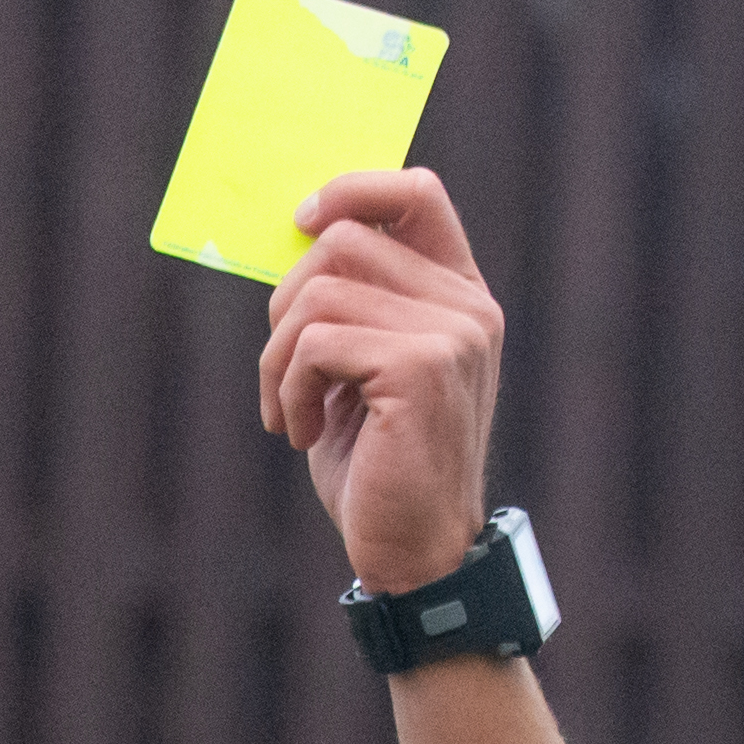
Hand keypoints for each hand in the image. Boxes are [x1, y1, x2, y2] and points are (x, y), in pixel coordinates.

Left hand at [258, 170, 507, 597]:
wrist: (414, 555)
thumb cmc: (377, 465)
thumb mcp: (360, 371)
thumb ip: (349, 303)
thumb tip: (295, 235)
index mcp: (458, 296)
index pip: (416, 192)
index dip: (351, 189)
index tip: (299, 224)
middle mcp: (466, 307)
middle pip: (345, 237)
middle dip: (285, 301)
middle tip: (283, 370)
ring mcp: (450, 335)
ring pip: (319, 290)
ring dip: (277, 355)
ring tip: (288, 410)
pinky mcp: (421, 368)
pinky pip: (315, 341)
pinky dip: (285, 390)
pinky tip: (299, 433)